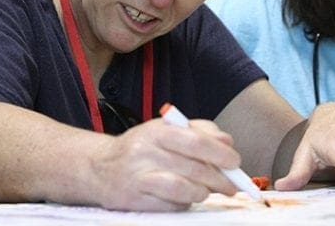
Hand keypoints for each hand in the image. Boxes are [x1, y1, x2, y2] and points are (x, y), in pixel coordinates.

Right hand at [89, 118, 241, 210]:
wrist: (99, 167)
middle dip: (219, 179)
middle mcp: (145, 151)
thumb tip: (227, 143)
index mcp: (157, 130)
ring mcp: (138, 176)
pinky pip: (168, 205)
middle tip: (231, 185)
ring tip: (208, 192)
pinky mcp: (133, 199)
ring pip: (182, 189)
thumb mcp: (166, 130)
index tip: (235, 162)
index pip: (195, 140)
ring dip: (202, 192)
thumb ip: (198, 131)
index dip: (220, 152)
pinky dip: (184, 204)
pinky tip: (186, 199)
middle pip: (193, 167)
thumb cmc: (142, 147)